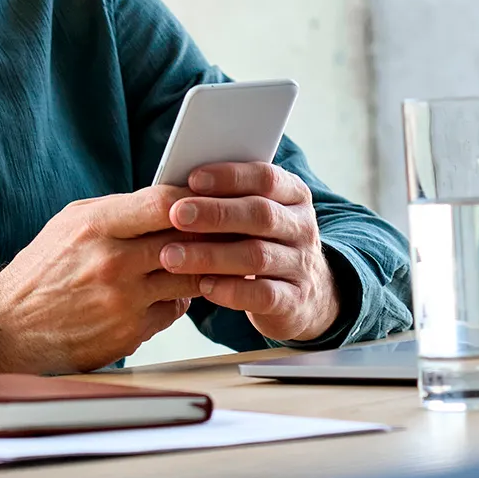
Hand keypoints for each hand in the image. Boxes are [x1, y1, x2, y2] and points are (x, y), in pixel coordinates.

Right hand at [0, 188, 202, 373]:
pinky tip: (169, 290)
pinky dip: (178, 299)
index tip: (206, 199)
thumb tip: (169, 200)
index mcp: (95, 226)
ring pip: (189, 277)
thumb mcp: (71, 223)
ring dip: (200, 268)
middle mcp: (111, 262)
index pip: (162, 203)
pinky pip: (174, 309)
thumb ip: (119, 210)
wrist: (9, 326)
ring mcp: (122, 300)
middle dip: (208, 234)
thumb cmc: (44, 269)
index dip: (193, 199)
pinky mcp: (129, 332)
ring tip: (204, 259)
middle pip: (185, 240)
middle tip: (223, 230)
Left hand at [158, 162, 340, 342]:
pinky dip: (230, 291)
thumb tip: (176, 189)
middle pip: (261, 214)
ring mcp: (301, 265)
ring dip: (211, 255)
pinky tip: (203, 286)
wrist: (306, 295)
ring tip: (172, 255)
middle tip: (176, 215)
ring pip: (257, 256)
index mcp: (293, 195)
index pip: (266, 177)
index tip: (193, 179)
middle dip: (215, 214)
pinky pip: (263, 295)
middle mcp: (302, 227)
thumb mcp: (255, 215)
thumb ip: (227, 199)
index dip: (230, 177)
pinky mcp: (295, 300)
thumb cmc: (263, 243)